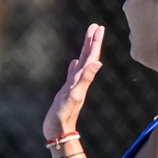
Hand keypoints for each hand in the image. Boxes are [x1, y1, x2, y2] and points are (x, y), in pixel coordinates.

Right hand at [42, 23, 104, 141]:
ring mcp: (73, 85)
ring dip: (85, 50)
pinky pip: (72, 75)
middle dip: (92, 41)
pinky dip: (74, 66)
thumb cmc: (64, 115)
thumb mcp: (75, 95)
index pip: (91, 57)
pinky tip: (75, 62)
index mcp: (83, 79)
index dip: (95, 42)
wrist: (58, 131)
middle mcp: (80, 80)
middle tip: (95, 26)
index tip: (98, 27)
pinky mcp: (66, 91)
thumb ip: (86, 78)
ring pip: (81, 63)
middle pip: (88, 57)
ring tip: (88, 38)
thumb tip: (98, 62)